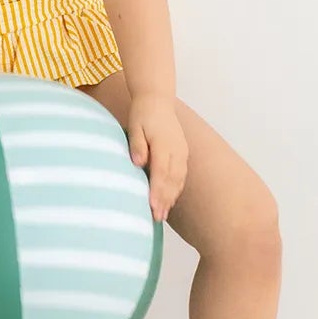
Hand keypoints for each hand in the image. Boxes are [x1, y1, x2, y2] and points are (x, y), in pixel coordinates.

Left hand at [128, 93, 187, 221]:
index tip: (151, 206)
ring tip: (161, 215)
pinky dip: (175, 189)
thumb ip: (137, 145)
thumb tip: (138, 162)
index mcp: (164, 144)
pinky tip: (168, 201)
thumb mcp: (135, 126)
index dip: (157, 190)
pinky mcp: (182, 153)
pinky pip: (181, 175)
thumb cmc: (143, 114)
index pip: (161, 172)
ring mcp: (182, 152)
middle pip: (171, 180)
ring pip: (178, 180)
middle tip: (156, 218)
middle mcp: (176, 150)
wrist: (157, 100)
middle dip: (164, 200)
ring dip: (170, 198)